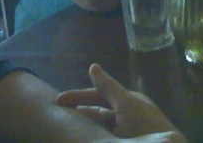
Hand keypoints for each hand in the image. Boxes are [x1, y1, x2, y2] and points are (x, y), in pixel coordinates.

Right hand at [57, 64, 185, 141]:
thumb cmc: (146, 126)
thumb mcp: (127, 105)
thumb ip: (109, 87)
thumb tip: (92, 66)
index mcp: (128, 101)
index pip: (98, 94)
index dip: (78, 96)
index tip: (57, 100)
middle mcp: (126, 113)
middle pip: (98, 110)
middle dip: (79, 111)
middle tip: (56, 115)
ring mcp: (126, 130)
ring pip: (100, 124)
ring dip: (85, 125)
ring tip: (65, 127)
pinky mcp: (123, 138)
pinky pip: (104, 134)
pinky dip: (93, 134)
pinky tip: (81, 135)